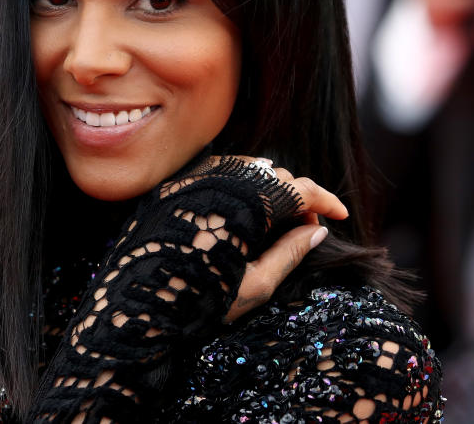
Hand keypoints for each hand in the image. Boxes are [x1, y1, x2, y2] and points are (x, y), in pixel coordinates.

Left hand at [29, 156, 346, 420]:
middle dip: (298, 196)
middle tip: (308, 226)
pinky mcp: (173, 185)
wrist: (133, 307)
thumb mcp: (253, 287)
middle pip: (273, 174)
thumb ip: (289, 253)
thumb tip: (317, 228)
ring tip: (280, 220)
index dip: (323, 198)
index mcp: (242, 205)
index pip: (295, 187)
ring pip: (245, 167)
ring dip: (270, 187)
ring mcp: (191, 179)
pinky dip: (241, 183)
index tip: (340, 216)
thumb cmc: (196, 303)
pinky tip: (247, 208)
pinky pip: (218, 170)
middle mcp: (216, 181)